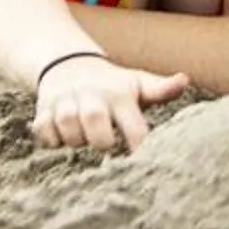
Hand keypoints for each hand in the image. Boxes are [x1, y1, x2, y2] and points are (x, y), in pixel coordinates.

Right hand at [31, 54, 188, 153]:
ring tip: (85, 134)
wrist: (69, 65)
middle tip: (105, 141)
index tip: (144, 163)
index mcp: (120, 95)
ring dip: (77, 140)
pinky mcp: (43, 110)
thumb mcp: (138, 83)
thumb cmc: (113, 84)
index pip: (134, 128)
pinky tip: (62, 132)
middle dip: (102, 143)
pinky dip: (52, 138)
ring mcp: (65, 102)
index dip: (139, 147)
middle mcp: (92, 97)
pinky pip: (44, 132)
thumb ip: (161, 88)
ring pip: (69, 132)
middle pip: (97, 131)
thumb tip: (185, 80)